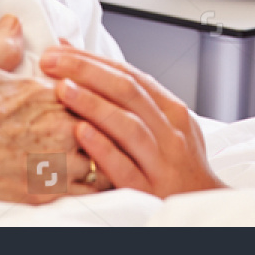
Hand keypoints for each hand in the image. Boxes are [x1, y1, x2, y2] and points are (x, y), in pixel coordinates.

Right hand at [0, 15, 102, 201]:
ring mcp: (55, 165)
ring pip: (102, 162)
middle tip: (103, 132)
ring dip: (103, 159)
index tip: (86, 102)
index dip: (90, 97)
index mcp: (48, 95)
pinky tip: (90, 187)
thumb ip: (2, 44)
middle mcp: (59, 129)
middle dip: (104, 128)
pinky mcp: (46, 197)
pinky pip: (89, 195)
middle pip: (104, 127)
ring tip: (102, 160)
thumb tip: (14, 25)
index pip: (91, 92)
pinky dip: (94, 190)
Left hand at [39, 45, 224, 197]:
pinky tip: (80, 134)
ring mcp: (161, 163)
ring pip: (128, 126)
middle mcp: (169, 133)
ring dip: (93, 104)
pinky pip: (125, 168)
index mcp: (171, 111)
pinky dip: (103, 149)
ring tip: (62, 89)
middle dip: (87, 72)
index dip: (93, 60)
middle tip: (52, 62)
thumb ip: (131, 100)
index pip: (130, 75)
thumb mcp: (165, 126)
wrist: (203, 204)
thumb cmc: (177, 166)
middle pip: (128, 92)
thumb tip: (85, 65)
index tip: (59, 50)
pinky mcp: (151, 192)